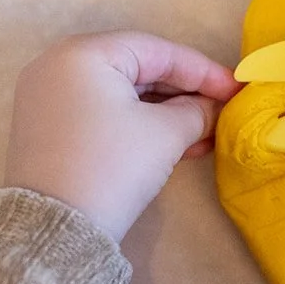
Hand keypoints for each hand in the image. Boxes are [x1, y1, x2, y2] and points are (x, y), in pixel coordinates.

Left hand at [6, 31, 240, 239]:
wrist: (56, 232)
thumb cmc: (112, 166)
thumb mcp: (166, 133)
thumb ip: (197, 110)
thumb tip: (211, 107)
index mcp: (82, 54)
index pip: (156, 51)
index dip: (202, 70)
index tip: (236, 87)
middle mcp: (57, 66)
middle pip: (137, 69)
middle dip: (184, 93)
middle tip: (221, 109)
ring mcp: (48, 98)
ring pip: (122, 94)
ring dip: (165, 112)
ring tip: (204, 132)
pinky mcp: (48, 129)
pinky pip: (103, 113)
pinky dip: (137, 124)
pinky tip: (175, 142)